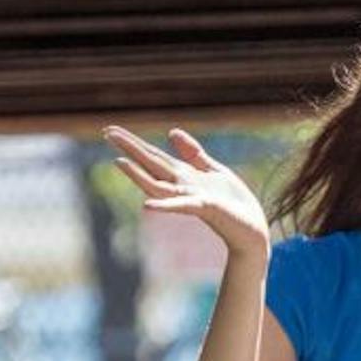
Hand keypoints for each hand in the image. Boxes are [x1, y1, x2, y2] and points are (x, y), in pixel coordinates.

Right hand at [105, 125, 268, 257]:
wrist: (253, 231)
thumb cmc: (234, 203)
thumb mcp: (213, 169)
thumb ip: (193, 153)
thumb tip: (171, 131)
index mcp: (184, 175)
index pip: (154, 156)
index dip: (134, 143)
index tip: (110, 130)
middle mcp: (182, 186)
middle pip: (152, 164)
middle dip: (131, 148)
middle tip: (107, 132)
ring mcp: (191, 198)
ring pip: (159, 186)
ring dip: (139, 175)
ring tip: (119, 161)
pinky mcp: (205, 208)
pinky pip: (182, 205)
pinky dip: (165, 205)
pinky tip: (147, 206)